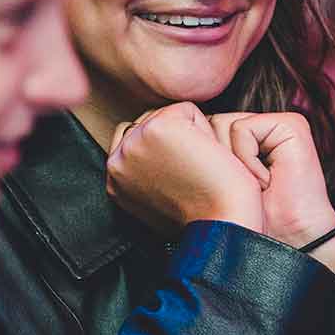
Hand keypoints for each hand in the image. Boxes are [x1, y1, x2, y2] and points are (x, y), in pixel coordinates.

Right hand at [107, 103, 263, 235]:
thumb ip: (145, 173)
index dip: (165, 147)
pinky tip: (205, 157)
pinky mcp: (158, 128)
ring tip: (197, 166)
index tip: (182, 173)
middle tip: (191, 173)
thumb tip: (157, 151)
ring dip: (189, 134)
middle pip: (150, 120)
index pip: (135, 137)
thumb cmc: (203, 216)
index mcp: (114, 178)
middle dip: (175, 138)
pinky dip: (204, 129)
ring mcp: (134, 141)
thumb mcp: (159, 199)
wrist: (220, 225)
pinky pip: (188, 109)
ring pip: (169, 114)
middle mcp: (117, 160)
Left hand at [208, 113, 334, 268]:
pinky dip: (247, 160)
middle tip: (239, 189)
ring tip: (252, 187)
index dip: (204, 161)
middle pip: (210, 122)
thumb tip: (168, 130)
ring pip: (222, 123)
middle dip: (214, 160)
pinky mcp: (290, 125)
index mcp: (245, 137)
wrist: (283, 241)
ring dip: (230, 163)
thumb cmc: (249, 218)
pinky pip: (243, 129)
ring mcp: (278, 124)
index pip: (202, 128)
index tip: (222, 190)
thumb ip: (198, 150)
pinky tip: (265, 181)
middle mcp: (262, 126)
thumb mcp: (214, 180)